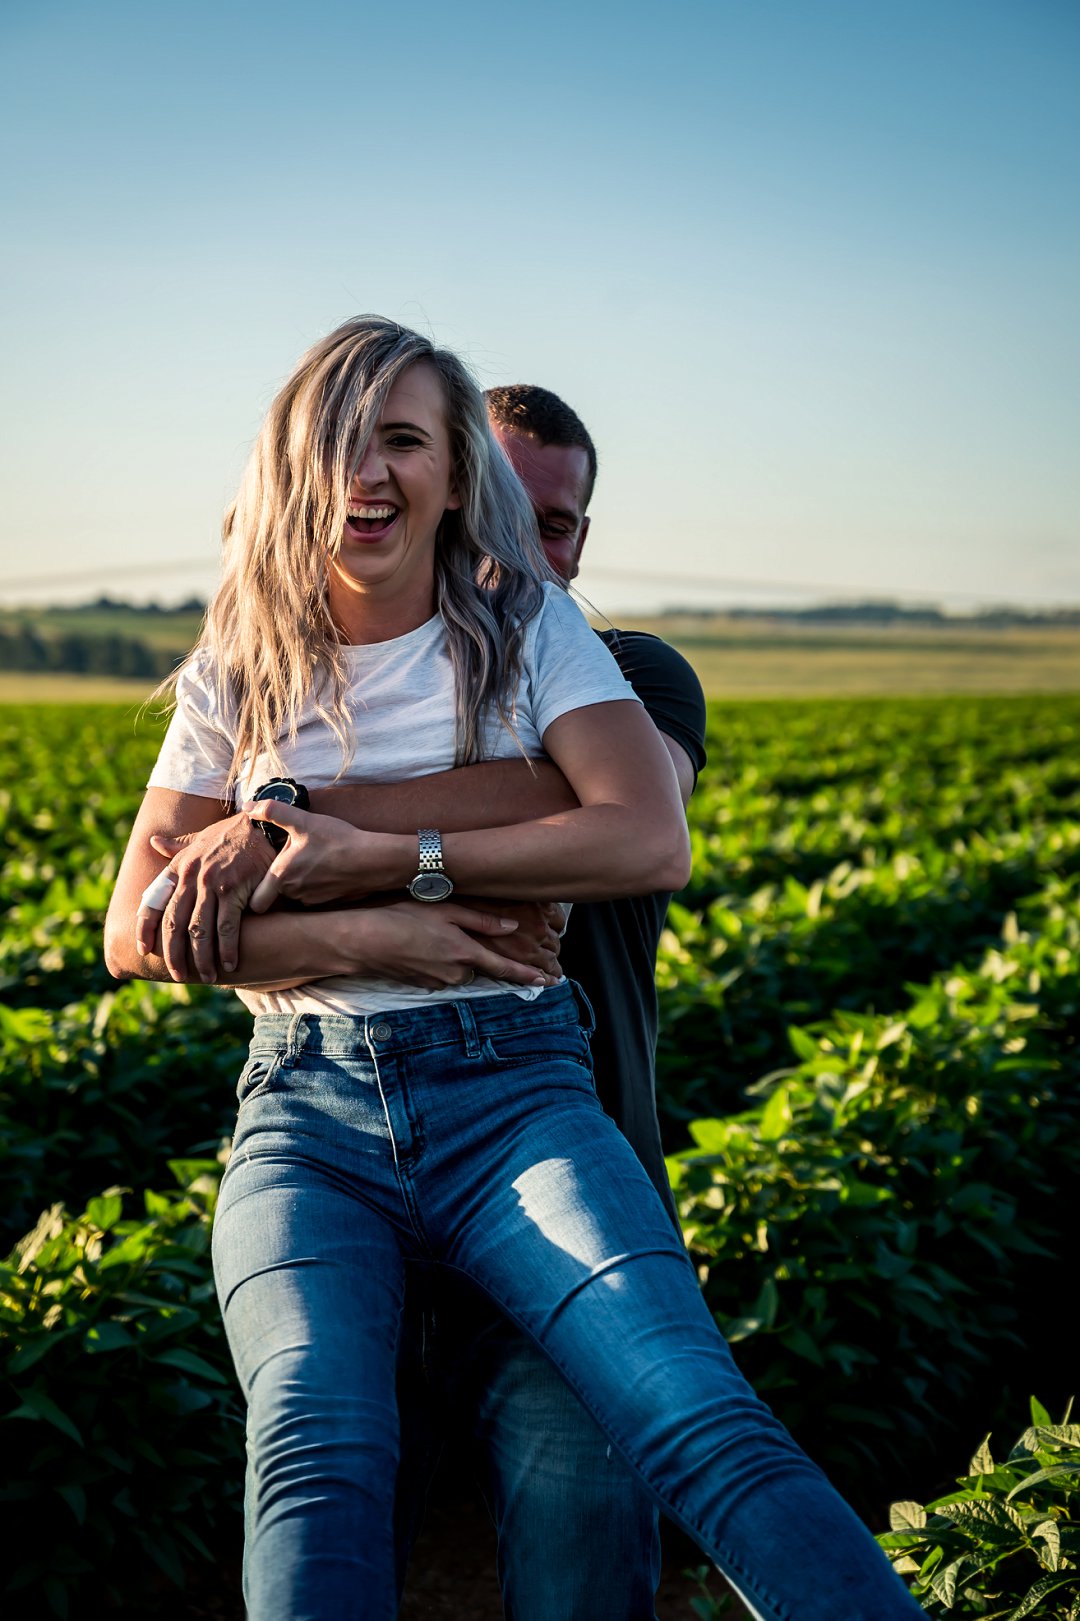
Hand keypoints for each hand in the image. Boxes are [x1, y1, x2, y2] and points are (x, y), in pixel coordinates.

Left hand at [135, 813, 273, 981]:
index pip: (153, 902)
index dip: (145, 928)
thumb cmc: (231, 834)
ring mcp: (212, 884)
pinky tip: (229, 964)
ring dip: (202, 958)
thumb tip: (153, 842)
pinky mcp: (235, 889)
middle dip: (174, 954)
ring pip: (200, 930)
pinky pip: (227, 927)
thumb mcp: (200, 838)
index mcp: (178, 867)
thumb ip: (177, 847)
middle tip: (178, 975)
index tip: (143, 950)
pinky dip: (226, 948)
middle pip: (174, 924)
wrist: (262, 824)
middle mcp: (190, 876)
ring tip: (207, 976)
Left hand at [244, 801, 396, 911]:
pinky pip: (314, 897)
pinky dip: (317, 886)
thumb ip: (272, 812)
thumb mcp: (303, 820)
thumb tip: (248, 806)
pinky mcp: (329, 903)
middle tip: (292, 858)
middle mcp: (294, 894)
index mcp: (281, 877)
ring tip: (313, 860)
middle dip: (280, 879)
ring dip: (299, 881)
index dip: (252, 893)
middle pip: (276, 893)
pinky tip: (328, 869)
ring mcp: (313, 901)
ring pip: (296, 895)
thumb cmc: (338, 841)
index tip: (257, 879)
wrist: (374, 861)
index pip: (255, 903)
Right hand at [355, 901, 557, 989]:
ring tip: (428, 933)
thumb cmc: (402, 918)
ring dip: (452, 954)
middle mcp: (455, 973)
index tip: (546, 981)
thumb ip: (481, 920)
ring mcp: (437, 982)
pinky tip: (418, 943)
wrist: (361, 941)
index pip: (504, 969)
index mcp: (465, 954)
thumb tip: (512, 926)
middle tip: (450, 930)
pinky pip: (439, 972)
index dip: (526, 975)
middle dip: (473, 951)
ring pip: (458, 968)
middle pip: (478, 965)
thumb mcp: (445, 910)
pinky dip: (435, 959)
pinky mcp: (421, 985)